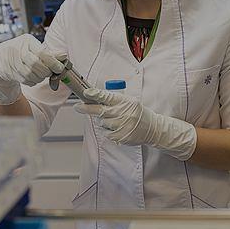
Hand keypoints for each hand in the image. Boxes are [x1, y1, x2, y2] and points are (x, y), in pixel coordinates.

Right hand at [0, 34, 66, 104]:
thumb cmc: (21, 51)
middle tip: (51, 72)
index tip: (59, 68)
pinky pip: (25, 80)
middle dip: (46, 71)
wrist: (0, 57)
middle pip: (36, 64)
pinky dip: (33, 81)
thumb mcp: (34, 47)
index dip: (53, 62)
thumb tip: (63, 56)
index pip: (42, 53)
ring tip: (42, 74)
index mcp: (27, 41)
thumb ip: (49, 53)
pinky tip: (33, 77)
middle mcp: (18, 49)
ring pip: (30, 74)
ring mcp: (12, 61)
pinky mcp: (9, 72)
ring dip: (40, 77)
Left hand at [74, 88, 196, 159]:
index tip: (86, 92)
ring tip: (114, 119)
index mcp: (124, 102)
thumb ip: (113, 100)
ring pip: (102, 122)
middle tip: (77, 106)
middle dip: (87, 108)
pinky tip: (116, 127)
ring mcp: (121, 126)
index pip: (107, 97)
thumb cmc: (137, 112)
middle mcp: (122, 113)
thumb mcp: (128, 101)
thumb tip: (93, 98)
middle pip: (100, 110)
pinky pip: (106, 132)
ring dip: (103, 120)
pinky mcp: (120, 136)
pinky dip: (108, 130)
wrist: (152, 128)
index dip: (95, 94)